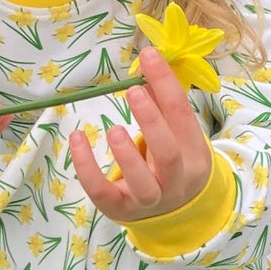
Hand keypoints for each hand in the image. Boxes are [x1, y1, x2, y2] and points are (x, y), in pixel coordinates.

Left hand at [69, 47, 212, 223]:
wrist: (178, 213)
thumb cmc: (174, 163)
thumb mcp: (177, 135)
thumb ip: (162, 103)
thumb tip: (146, 62)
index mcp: (194, 154)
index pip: (182, 115)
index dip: (166, 83)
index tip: (148, 56)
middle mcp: (176, 180)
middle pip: (168, 154)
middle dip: (151, 122)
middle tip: (134, 91)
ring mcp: (149, 200)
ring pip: (142, 182)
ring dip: (127, 154)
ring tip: (114, 129)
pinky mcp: (120, 209)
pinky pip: (102, 192)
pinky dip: (86, 166)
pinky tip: (76, 138)